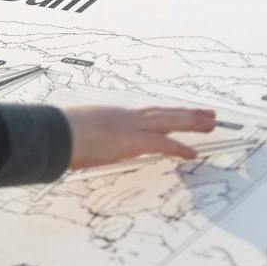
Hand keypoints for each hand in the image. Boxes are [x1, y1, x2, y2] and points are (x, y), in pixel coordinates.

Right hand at [60, 106, 215, 169]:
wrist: (55, 133)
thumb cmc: (60, 135)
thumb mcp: (78, 133)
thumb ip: (88, 138)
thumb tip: (84, 147)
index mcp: (115, 116)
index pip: (148, 114)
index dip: (168, 113)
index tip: (183, 113)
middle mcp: (127, 117)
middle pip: (164, 113)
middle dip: (188, 114)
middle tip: (209, 114)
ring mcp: (130, 127)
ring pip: (169, 122)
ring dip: (192, 123)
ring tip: (211, 124)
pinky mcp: (130, 141)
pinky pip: (161, 143)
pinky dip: (179, 147)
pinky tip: (193, 152)